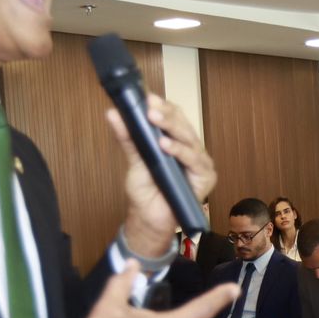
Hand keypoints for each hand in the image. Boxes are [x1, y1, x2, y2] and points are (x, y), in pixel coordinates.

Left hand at [104, 93, 216, 258]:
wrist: (149, 220)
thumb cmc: (145, 192)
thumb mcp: (134, 161)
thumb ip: (128, 138)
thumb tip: (113, 113)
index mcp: (176, 141)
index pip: (173, 116)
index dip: (162, 106)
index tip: (146, 97)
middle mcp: (190, 148)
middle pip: (182, 124)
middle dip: (166, 113)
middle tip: (149, 106)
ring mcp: (199, 162)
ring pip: (188, 138)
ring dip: (171, 127)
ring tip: (154, 119)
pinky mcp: (205, 177)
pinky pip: (193, 160)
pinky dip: (179, 151)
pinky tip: (165, 145)